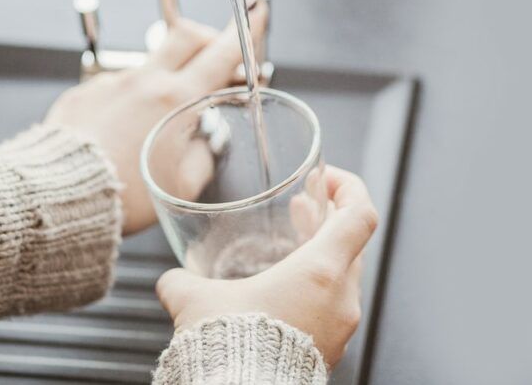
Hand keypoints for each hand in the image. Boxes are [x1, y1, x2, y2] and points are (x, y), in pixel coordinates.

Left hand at [45, 0, 268, 234]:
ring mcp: (112, 83)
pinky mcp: (86, 93)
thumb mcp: (185, 184)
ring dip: (170, 73)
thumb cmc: (124, 194)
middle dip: (208, 39)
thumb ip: (205, 154)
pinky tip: (129, 127)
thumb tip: (205, 142)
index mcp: (176, 100)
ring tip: (168, 110)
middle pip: (186, 35)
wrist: (59, 195)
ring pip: (152, 61)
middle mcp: (145, 82)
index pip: (222, 52)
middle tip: (217, 59)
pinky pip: (120, 83)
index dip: (245, 30)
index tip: (256, 11)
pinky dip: (134, 96)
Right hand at [155, 166, 378, 367]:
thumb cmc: (230, 350)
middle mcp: (341, 297)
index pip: (360, 214)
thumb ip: (183, 282)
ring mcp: (341, 326)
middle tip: (304, 210)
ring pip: (343, 277)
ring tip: (291, 251)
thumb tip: (170, 280)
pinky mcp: (331, 350)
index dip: (349, 187)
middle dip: (327, 222)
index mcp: (321, 271)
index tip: (327, 181)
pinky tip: (284, 296)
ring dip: (320, 258)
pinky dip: (316, 291)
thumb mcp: (197, 303)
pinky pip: (333, 309)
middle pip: (352, 243)